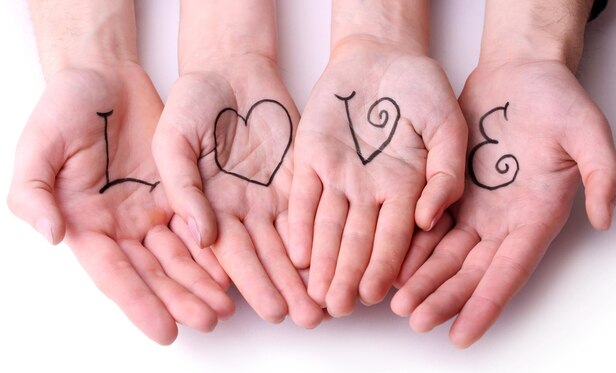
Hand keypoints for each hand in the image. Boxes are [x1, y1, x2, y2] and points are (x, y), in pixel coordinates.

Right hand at [8, 65, 233, 343]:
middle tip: (209, 321)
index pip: (114, 273)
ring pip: (180, 256)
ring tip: (227, 306)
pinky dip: (213, 249)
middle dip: (181, 299)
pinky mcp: (176, 193)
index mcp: (85, 222)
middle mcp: (121, 225)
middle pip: (154, 272)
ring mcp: (150, 210)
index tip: (165, 331)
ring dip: (202, 282)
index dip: (139, 302)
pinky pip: (197, 225)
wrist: (106, 77)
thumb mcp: (40, 144)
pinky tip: (232, 267)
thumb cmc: (67, 106)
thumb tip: (52, 235)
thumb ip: (34, 191)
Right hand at [153, 57, 323, 327]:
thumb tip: (202, 236)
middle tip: (306, 319)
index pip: (227, 256)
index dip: (244, 284)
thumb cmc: (193, 102)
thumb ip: (184, 187)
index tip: (261, 311)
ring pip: (291, 243)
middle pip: (264, 258)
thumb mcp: (173, 140)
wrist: (231, 71)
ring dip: (307, 275)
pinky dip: (322, 238)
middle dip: (284, 290)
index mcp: (207, 208)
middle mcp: (241, 210)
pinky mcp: (297, 178)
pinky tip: (336, 260)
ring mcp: (270, 196)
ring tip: (325, 304)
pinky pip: (310, 213)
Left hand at [288, 38, 466, 315]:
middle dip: (348, 276)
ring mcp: (338, 176)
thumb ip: (446, 171)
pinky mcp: (311, 159)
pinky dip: (301, 225)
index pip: (394, 237)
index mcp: (405, 187)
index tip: (376, 296)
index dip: (385, 267)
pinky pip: (304, 197)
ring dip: (323, 261)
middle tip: (337, 309)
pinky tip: (299, 254)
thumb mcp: (447, 124)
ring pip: (328, 227)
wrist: (380, 56)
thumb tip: (428, 218)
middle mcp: (369, 190)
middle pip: (357, 241)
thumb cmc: (419, 89)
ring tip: (315, 295)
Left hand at [391, 60, 615, 346]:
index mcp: (535, 216)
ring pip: (445, 255)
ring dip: (423, 280)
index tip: (462, 335)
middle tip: (415, 321)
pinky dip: (413, 248)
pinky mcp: (451, 191)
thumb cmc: (555, 98)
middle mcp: (503, 221)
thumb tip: (604, 217)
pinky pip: (429, 227)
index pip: (509, 271)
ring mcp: (475, 208)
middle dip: (444, 298)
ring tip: (397, 304)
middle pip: (470, 271)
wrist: (518, 73)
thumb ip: (600, 173)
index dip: (486, 304)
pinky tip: (393, 264)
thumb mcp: (586, 130)